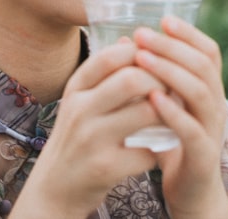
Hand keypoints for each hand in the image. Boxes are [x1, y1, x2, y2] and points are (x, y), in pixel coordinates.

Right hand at [10, 39, 163, 217]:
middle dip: (161, 80)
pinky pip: (147, 150)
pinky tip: (158, 147)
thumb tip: (132, 39)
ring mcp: (91, 139)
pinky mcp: (104, 168)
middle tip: (172, 88)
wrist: (55, 187)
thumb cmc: (76, 137)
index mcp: (76, 88)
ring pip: (146, 112)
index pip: (112, 56)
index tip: (158, 60)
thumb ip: (104, 74)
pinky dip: (159, 148)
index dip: (142, 53)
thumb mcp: (81, 101)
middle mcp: (80, 110)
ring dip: (167, 113)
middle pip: (132, 80)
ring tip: (173, 114)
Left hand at [132, 16, 227, 217]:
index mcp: (209, 90)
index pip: (209, 52)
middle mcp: (216, 105)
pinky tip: (153, 98)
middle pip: (204, 65)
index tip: (163, 18)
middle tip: (144, 34)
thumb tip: (127, 40)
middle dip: (172, 46)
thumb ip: (152, 76)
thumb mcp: (164, 105)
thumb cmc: (173, 144)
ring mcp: (212, 130)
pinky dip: (173, 111)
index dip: (189, 33)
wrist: (191, 193)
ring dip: (170, 71)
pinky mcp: (203, 155)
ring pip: (201, 92)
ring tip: (142, 59)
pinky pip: (192, 129)